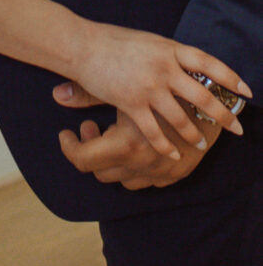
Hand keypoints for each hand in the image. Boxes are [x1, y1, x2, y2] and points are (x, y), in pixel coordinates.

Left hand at [54, 84, 221, 188]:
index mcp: (126, 144)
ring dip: (112, 160)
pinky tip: (134, 142)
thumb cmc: (159, 84)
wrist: (210, 93)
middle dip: (91, 150)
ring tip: (112, 133)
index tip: (66, 133)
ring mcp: (160, 173)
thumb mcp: (122, 88)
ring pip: (122, 180)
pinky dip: (135, 166)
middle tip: (90, 127)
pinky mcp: (176, 175)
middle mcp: (142, 164)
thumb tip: (56, 94)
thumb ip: (86, 93)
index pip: (82, 160)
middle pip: (99, 172)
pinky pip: (146, 181)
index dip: (70, 147)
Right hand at [70, 21, 247, 159]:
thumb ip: (168, 54)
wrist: (83, 46)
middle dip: (222, 114)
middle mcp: (164, 68)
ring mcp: (149, 87)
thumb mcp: (148, 41)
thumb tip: (184, 62)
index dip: (230, 77)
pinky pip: (154, 130)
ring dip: (194, 134)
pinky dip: (165, 145)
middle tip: (236, 129)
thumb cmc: (112, 40)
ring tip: (202, 144)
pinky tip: (172, 154)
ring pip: (181, 118)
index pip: (209, 63)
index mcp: (170, 49)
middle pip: (202, 95)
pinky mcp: (131, 103)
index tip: (246, 91)